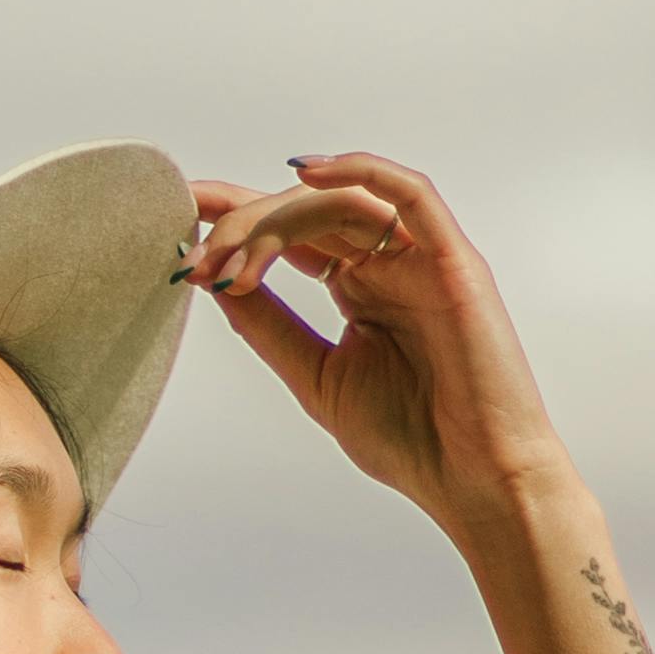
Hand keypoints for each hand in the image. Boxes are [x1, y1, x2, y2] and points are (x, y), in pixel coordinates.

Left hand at [185, 151, 561, 542]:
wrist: (475, 481)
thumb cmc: (411, 440)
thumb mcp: (317, 376)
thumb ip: (270, 326)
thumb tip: (216, 280)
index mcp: (359, 287)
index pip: (292, 234)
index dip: (236, 217)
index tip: (179, 216)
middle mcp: (389, 263)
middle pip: (307, 214)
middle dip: (244, 226)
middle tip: (200, 259)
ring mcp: (422, 258)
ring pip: (342, 202)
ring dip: (278, 217)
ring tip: (234, 256)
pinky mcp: (453, 261)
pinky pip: (410, 194)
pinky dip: (361, 172)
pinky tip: (307, 175)